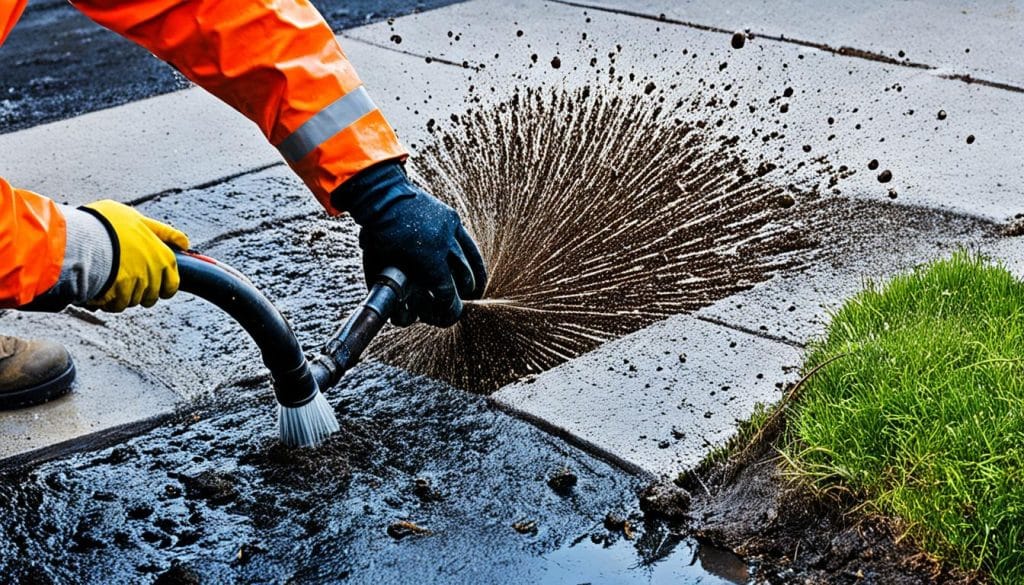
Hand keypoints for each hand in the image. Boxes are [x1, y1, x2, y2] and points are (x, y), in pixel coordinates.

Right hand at [81, 200, 189, 311]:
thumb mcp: (138, 219)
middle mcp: (154, 273)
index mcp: (164, 256)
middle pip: (152, 295)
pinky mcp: (118, 294)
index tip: (157, 286)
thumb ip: (161, 232)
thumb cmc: (108, 223)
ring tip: (109, 280)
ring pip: (133, 300)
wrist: (83, 235)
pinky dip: (109, 301)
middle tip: (127, 281)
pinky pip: (117, 305)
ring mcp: (137, 284)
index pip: (172, 283)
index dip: (164, 286)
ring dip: (123, 295)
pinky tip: (100, 290)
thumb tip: (184, 243)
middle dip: (141, 292)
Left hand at [332, 162, 486, 326]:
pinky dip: (476, 266)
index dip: (446, 309)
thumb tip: (404, 317)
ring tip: (470, 295)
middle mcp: (443, 245)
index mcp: (426, 258)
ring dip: (471, 283)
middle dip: (460, 297)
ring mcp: (450, 231)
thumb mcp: (377, 268)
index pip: (446, 293)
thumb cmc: (377, 236)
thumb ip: (391, 294)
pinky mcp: (454, 220)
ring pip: (469, 265)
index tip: (442, 316)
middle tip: (453, 307)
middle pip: (462, 280)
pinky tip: (479, 280)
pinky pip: (471, 248)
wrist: (382, 196)